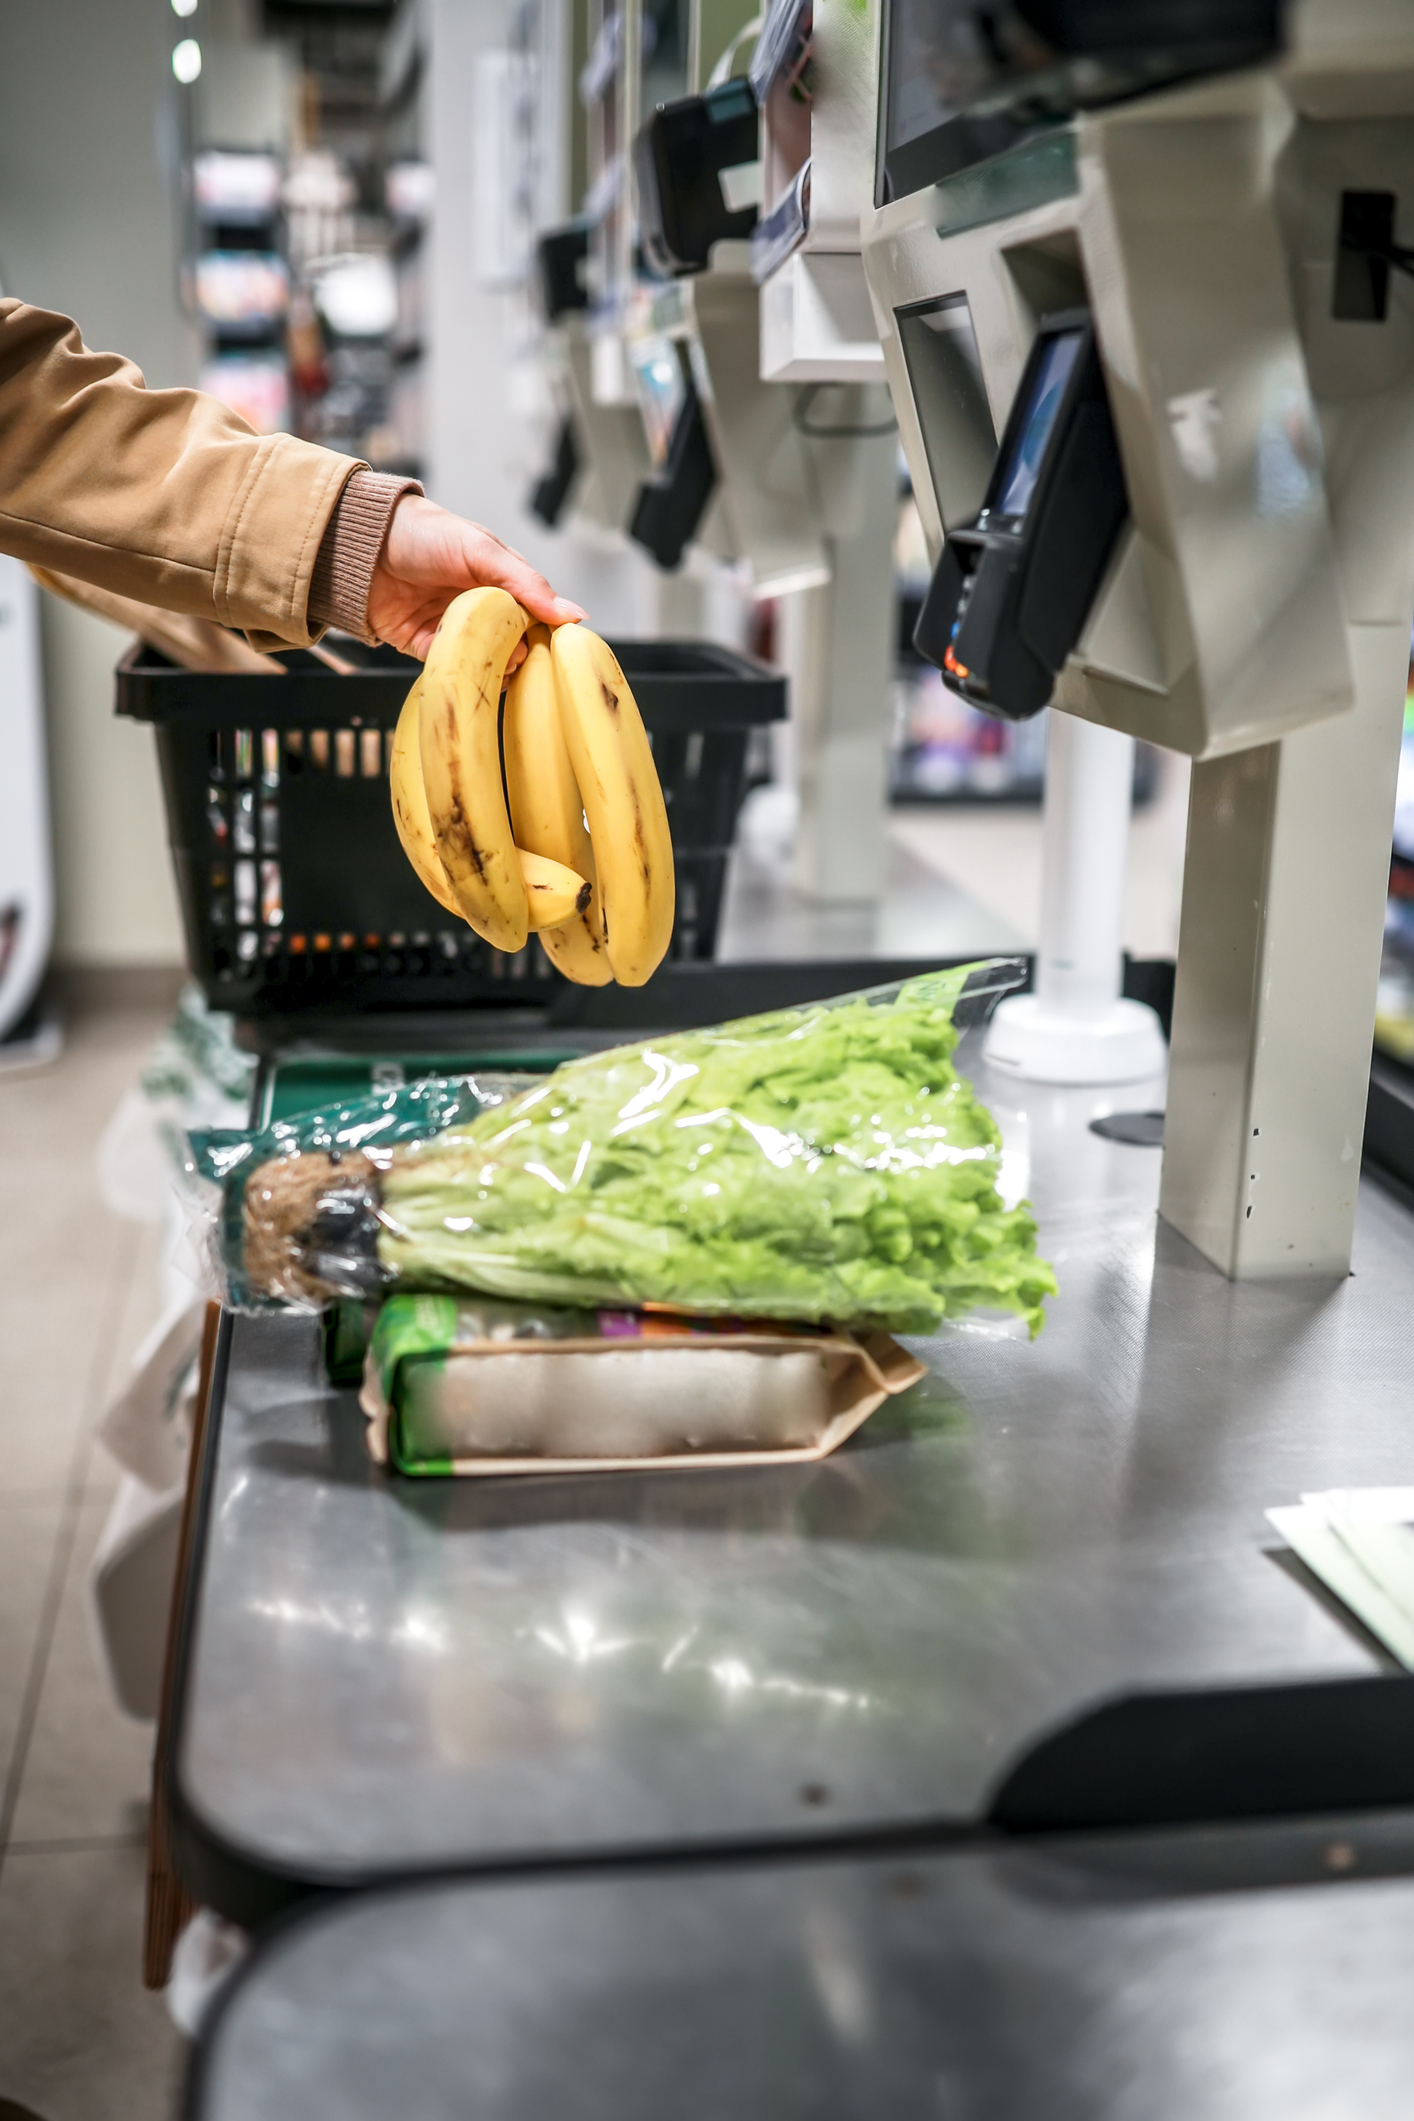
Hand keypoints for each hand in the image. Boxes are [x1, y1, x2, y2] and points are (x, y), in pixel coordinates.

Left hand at [366, 494, 586, 662]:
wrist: (359, 544)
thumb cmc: (421, 533)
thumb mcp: (481, 551)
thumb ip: (527, 583)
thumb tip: (574, 614)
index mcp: (501, 581)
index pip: (538, 614)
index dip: (548, 632)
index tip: (556, 647)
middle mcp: (482, 608)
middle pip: (515, 644)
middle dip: (520, 653)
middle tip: (517, 653)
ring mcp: (455, 630)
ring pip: (487, 663)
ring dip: (494, 668)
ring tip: (494, 662)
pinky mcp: (426, 648)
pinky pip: (451, 669)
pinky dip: (460, 672)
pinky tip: (466, 668)